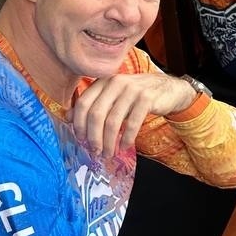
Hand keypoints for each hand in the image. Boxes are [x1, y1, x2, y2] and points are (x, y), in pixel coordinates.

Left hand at [72, 72, 196, 155]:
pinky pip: (132, 123)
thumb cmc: (136, 96)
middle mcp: (116, 82)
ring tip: (109, 153)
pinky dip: (126, 138)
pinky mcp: (147, 98)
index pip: (83, 103)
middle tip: (95, 151)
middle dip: (93, 137)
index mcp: (104, 81)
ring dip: (109, 142)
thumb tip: (67, 118)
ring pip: (113, 121)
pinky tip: (124, 146)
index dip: (79, 123)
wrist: (168, 89)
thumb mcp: (113, 96)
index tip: (80, 139)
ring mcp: (132, 89)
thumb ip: (92, 104)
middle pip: (96, 114)